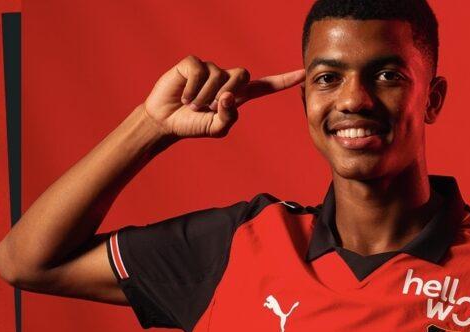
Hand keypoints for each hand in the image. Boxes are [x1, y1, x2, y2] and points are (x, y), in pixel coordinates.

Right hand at [142, 55, 304, 138]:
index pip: (266, 86)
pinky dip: (192, 87)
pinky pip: (200, 70)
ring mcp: (210, 69)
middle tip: (209, 106)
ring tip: (193, 104)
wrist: (166, 122)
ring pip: (219, 75)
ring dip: (205, 95)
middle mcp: (226, 79)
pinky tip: (184, 96)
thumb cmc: (194, 125)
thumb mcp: (216, 128)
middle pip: (242, 75)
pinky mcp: (192, 64)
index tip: (303, 74)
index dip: (284, 80)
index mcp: (238, 95)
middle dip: (227, 92)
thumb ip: (228, 117)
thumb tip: (229, 96)